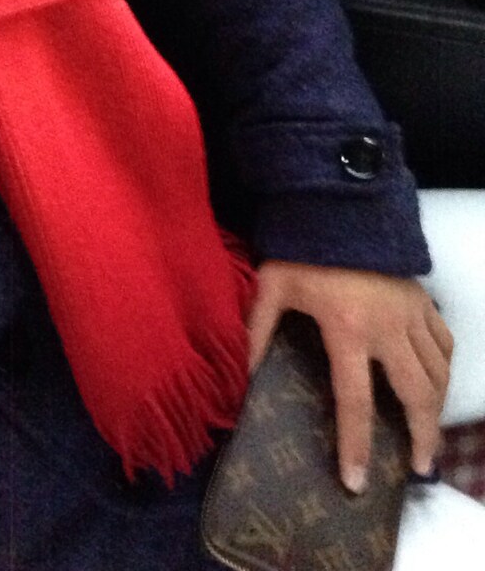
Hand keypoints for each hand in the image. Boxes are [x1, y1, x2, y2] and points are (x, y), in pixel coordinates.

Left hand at [246, 259, 453, 493]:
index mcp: (348, 329)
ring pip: (440, 370)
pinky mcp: (422, 297)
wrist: (339, 204)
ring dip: (438, 406)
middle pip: (416, 394)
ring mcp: (412, 312)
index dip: (355, 445)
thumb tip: (241, 375)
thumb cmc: (301, 248)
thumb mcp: (271, 287)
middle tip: (417, 467)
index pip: (356, 400)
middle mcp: (389, 327)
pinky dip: (446, 366)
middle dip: (421, 436)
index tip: (356, 482)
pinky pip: (445, 340)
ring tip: (429, 434)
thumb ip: (256, 331)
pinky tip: (437, 380)